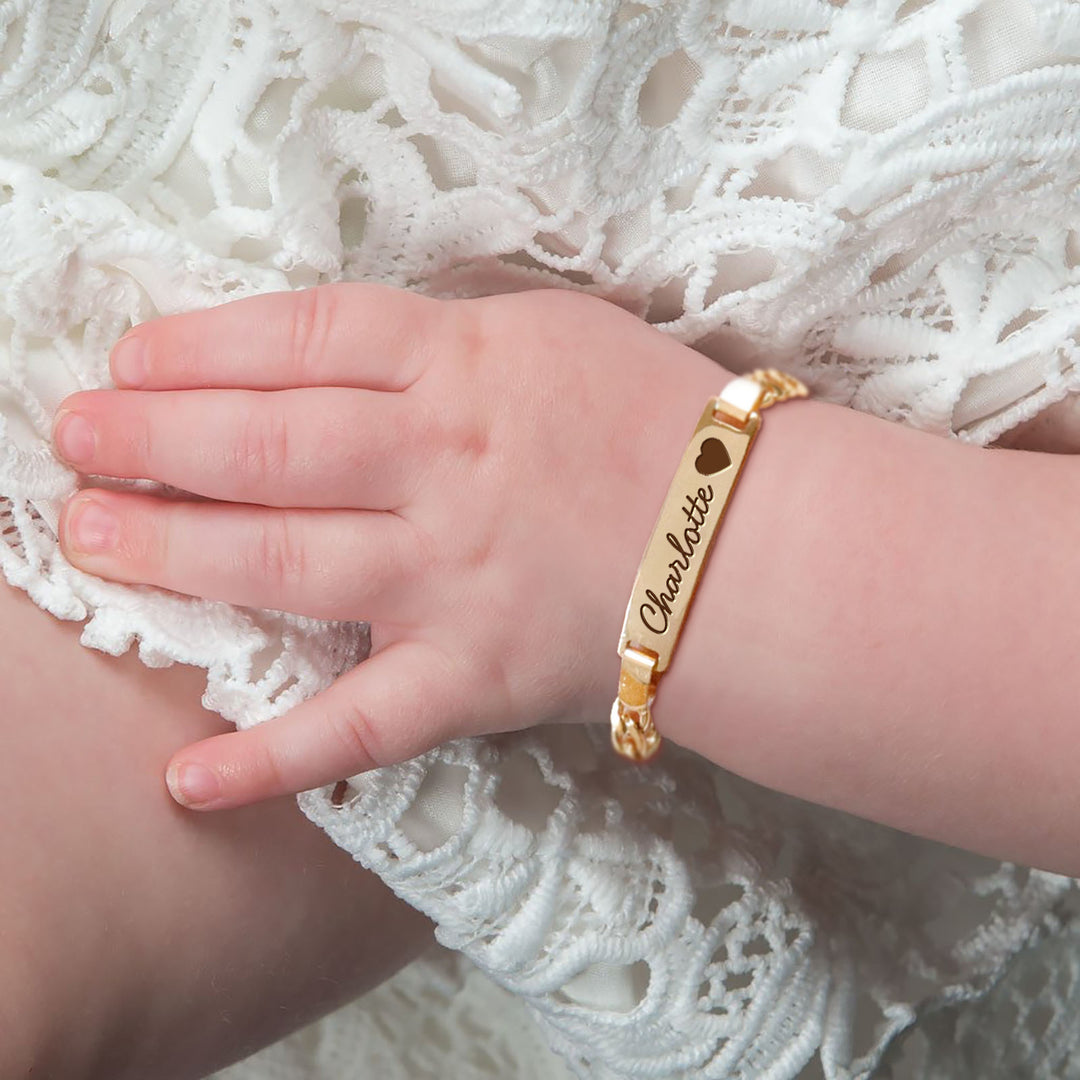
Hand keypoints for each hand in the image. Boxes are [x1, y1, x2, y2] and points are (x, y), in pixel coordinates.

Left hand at [52, 285, 732, 808]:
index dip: (203, 346)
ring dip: (173, 552)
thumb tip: (335, 355)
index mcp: (469, 366)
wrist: (758, 541)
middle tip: (78, 440)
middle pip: (269, 445)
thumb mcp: (552, 338)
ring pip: (285, 562)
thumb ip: (440, 342)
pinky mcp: (474, 676)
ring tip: (93, 536)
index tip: (133, 357)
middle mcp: (447, 466)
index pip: (305, 340)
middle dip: (155, 439)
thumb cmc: (662, 423)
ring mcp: (453, 577)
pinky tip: (190, 782)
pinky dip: (277, 758)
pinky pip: (364, 724)